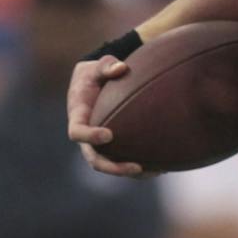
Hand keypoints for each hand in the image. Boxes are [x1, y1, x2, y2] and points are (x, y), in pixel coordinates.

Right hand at [65, 56, 143, 177]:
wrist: (95, 84)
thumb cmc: (95, 74)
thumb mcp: (96, 66)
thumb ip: (106, 65)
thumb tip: (121, 68)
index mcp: (77, 116)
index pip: (77, 132)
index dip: (90, 136)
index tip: (108, 135)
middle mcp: (86, 136)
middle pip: (94, 159)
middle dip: (113, 167)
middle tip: (136, 167)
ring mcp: (97, 145)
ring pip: (110, 165)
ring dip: (129, 172)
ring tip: (153, 172)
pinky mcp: (111, 148)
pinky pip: (122, 161)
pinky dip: (140, 168)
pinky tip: (160, 168)